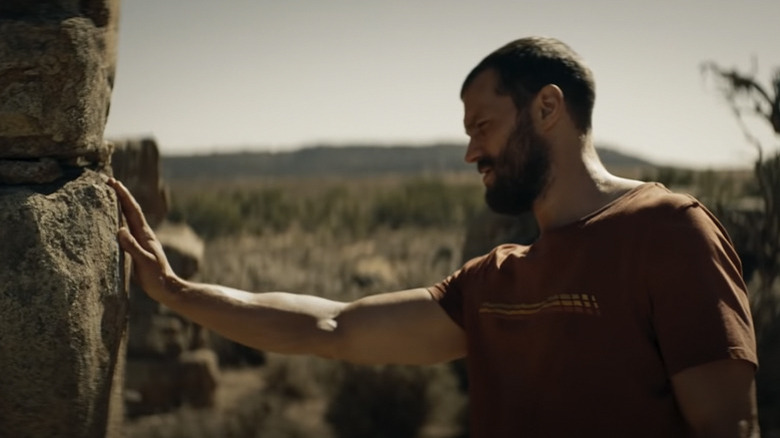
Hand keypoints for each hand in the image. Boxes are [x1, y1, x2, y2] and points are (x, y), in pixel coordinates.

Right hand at [108, 177, 179, 301]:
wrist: (166, 289)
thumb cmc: (156, 277)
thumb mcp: (143, 262)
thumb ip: (132, 247)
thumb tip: (120, 230)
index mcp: (145, 235)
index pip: (133, 210)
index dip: (123, 195)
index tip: (113, 182)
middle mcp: (143, 234)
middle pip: (131, 210)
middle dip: (121, 195)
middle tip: (109, 181)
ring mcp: (141, 241)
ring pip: (129, 218)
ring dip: (120, 205)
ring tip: (109, 195)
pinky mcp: (138, 249)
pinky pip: (127, 229)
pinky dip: (119, 220)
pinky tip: (113, 221)